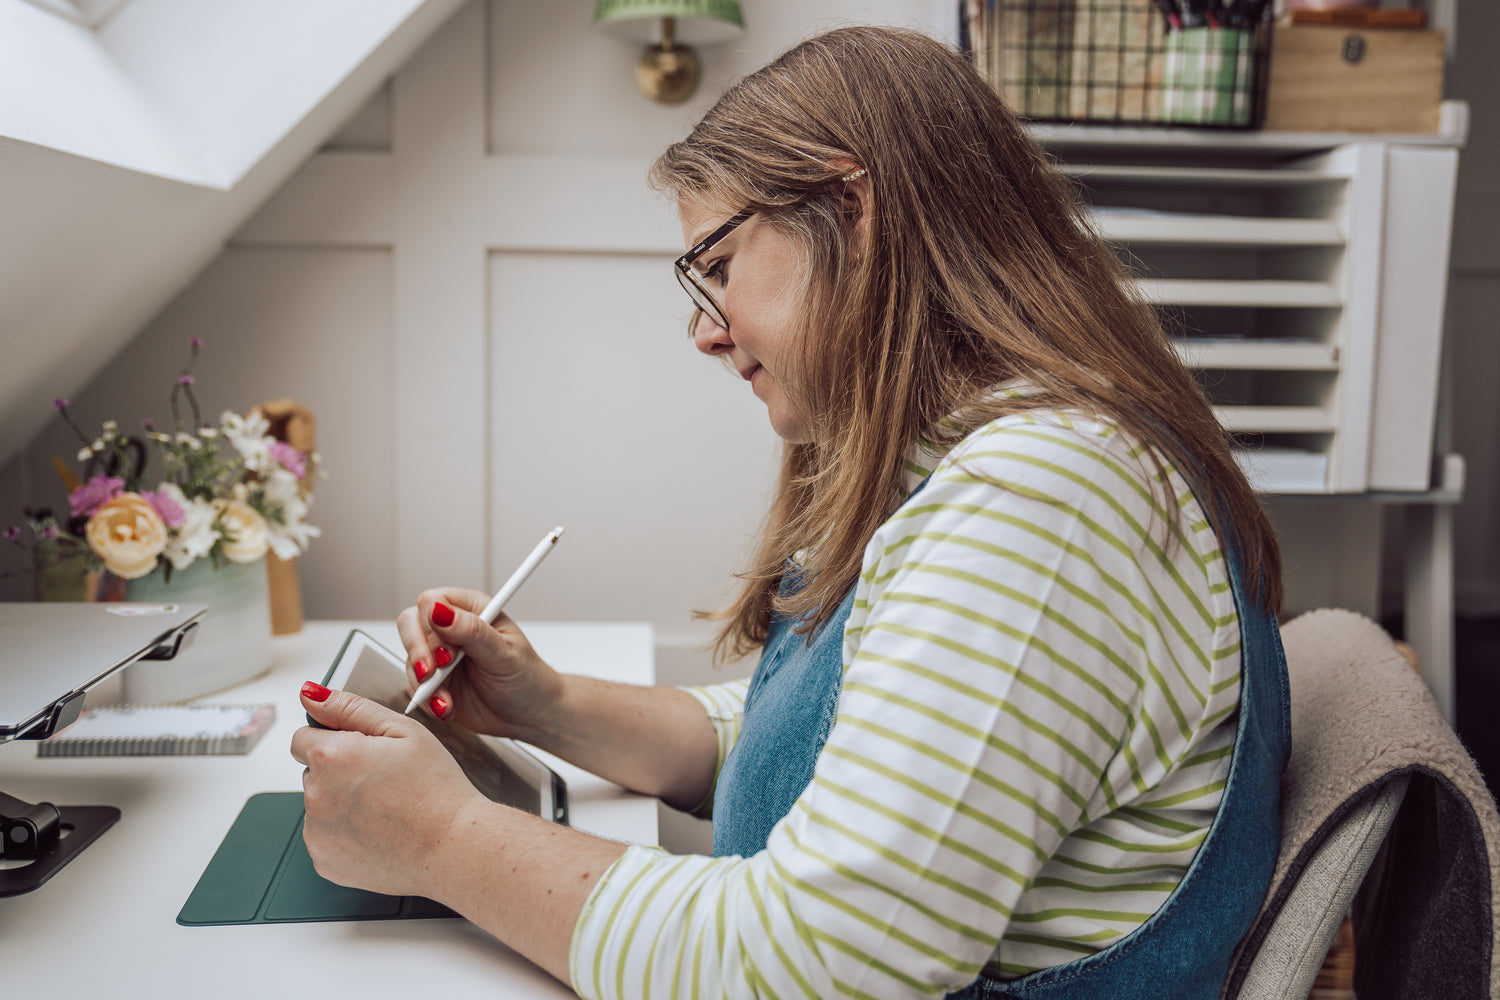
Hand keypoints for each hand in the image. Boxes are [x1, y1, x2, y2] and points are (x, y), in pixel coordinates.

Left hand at [291, 682, 481, 898]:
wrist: (454, 847)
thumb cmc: (437, 789)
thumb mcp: (403, 730)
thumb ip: (350, 708)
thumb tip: (311, 695)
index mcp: (331, 757)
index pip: (303, 738)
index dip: (335, 740)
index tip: (363, 753)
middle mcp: (315, 796)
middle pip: (313, 773)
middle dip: (340, 772)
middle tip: (384, 782)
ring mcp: (317, 833)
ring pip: (320, 805)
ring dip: (342, 803)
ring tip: (386, 810)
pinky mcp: (325, 861)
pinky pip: (326, 837)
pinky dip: (346, 834)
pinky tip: (379, 832)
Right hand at [396, 588, 564, 740]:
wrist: (529, 715)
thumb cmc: (525, 678)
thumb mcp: (503, 654)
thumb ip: (472, 631)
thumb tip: (439, 611)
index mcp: (473, 610)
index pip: (431, 601)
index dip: (431, 624)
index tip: (447, 653)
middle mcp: (453, 628)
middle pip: (410, 624)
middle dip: (418, 653)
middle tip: (431, 675)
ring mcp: (440, 654)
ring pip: (409, 657)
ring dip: (424, 683)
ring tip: (447, 702)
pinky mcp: (434, 680)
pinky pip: (413, 685)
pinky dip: (426, 700)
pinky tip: (446, 708)